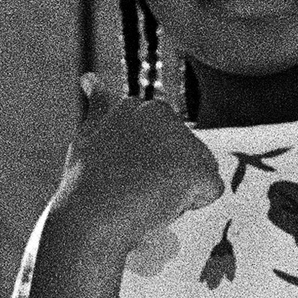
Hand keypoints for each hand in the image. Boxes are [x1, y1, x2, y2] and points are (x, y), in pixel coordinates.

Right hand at [52, 72, 223, 253]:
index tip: (121, 175)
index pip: (163, 142)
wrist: (88, 219)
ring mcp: (181, 139)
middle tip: (134, 188)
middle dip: (168, 174)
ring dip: (182, 188)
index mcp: (136, 105)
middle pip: (186, 153)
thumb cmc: (84, 185)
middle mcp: (161, 112)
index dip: (145, 165)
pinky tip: (164, 204)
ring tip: (147, 196)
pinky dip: (195, 203)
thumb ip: (98, 108)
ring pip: (201, 169)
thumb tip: (90, 78)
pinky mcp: (196, 167)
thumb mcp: (87, 138)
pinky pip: (213, 189)